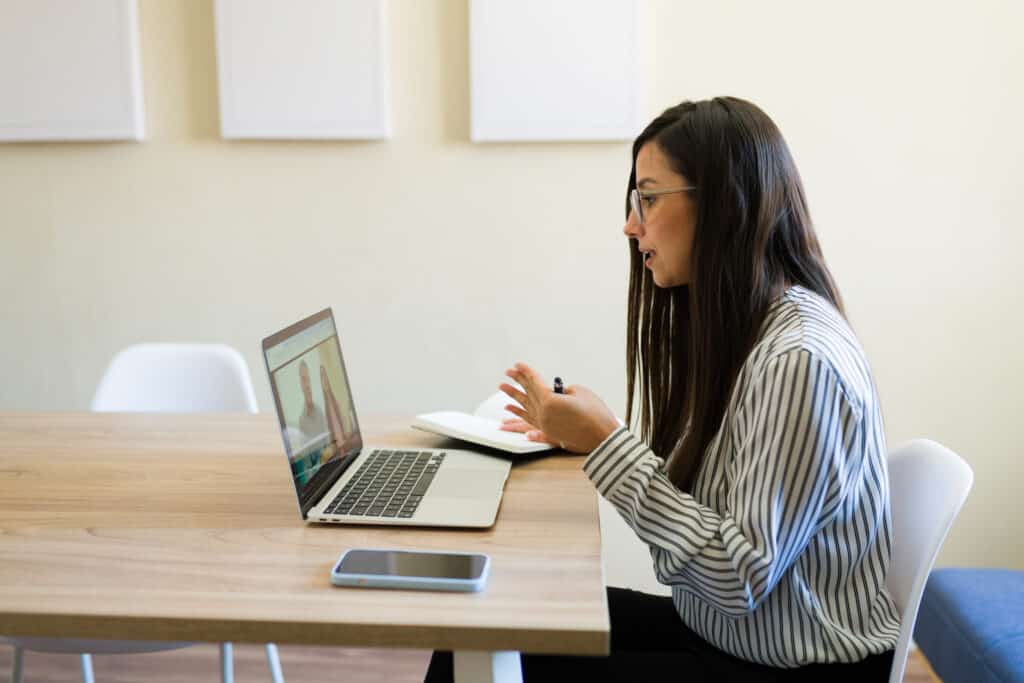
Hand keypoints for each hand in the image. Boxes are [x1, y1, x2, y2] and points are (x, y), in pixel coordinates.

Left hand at [498, 362, 619, 453]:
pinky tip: (513, 414)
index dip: (526, 372)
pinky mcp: (550, 434)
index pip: (534, 383)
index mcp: (549, 401)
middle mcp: (543, 414)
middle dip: (516, 383)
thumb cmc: (596, 413)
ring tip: (504, 394)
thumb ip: (562, 391)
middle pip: (527, 395)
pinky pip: (531, 425)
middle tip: (507, 374)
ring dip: (514, 402)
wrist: (604, 438)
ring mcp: (545, 425)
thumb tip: (555, 394)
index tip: (517, 365)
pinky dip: (521, 421)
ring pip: (525, 411)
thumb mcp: (579, 392)